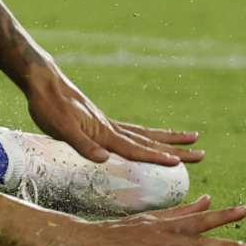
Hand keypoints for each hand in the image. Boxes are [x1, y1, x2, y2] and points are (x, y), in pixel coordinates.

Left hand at [24, 64, 202, 166]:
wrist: (42, 81)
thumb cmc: (48, 107)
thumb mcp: (60, 129)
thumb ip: (82, 145)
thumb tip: (105, 159)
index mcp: (105, 133)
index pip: (136, 149)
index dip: (157, 158)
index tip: (180, 163)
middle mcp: (111, 128)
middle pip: (149, 142)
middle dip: (176, 150)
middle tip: (202, 154)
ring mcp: (107, 123)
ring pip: (145, 134)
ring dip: (168, 139)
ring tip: (191, 138)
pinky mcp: (99, 119)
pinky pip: (131, 130)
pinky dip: (146, 135)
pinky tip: (150, 138)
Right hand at [61, 197, 245, 245]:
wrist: (89, 241)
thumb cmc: (122, 232)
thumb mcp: (150, 219)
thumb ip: (179, 212)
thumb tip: (207, 200)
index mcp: (163, 222)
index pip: (196, 216)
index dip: (220, 214)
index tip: (244, 209)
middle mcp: (162, 231)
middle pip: (199, 230)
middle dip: (226, 228)